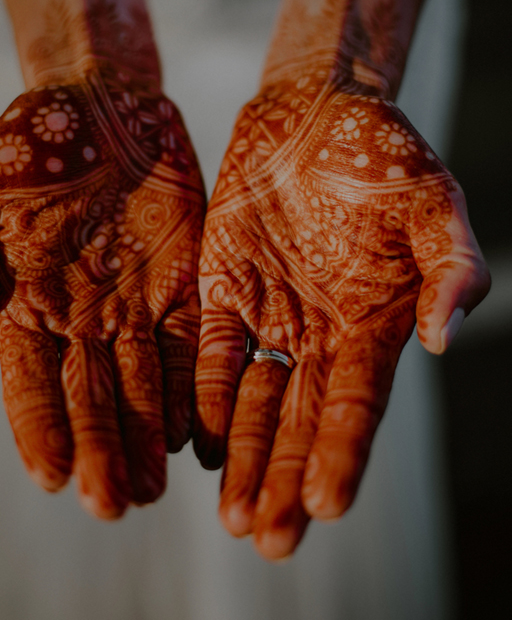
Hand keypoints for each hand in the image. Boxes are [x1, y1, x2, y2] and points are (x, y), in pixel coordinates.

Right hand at [0, 71, 205, 517]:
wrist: (97, 97)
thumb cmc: (24, 143)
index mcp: (24, 303)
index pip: (28, 381)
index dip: (38, 428)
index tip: (50, 475)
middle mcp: (78, 318)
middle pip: (88, 398)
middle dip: (99, 452)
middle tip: (109, 505)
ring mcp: (131, 305)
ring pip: (140, 387)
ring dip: (144, 439)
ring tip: (151, 489)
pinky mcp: (182, 284)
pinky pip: (188, 345)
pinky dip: (190, 390)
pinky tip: (194, 434)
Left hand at [194, 70, 489, 558]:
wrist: (313, 108)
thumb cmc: (384, 152)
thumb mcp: (433, 202)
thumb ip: (449, 267)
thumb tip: (444, 337)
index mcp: (374, 323)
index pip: (356, 406)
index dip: (342, 456)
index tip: (327, 507)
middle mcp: (320, 332)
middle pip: (302, 422)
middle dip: (286, 482)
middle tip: (265, 540)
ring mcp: (269, 314)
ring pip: (255, 402)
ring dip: (245, 458)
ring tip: (231, 516)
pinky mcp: (222, 288)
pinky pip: (212, 352)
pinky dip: (206, 396)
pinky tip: (198, 443)